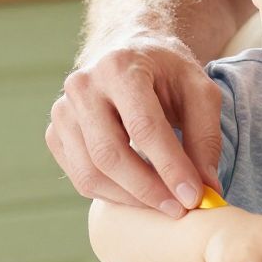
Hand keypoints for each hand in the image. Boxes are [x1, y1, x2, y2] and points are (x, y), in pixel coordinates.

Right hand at [47, 37, 221, 213]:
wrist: (128, 52)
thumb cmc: (167, 73)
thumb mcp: (200, 91)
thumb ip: (206, 137)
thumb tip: (206, 188)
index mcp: (120, 67)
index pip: (143, 127)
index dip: (169, 167)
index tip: (193, 197)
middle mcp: (83, 86)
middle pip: (109, 154)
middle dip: (148, 190)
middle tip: (180, 209)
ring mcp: (63, 110)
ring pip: (90, 173)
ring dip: (130, 199)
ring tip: (164, 205)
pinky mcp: (56, 133)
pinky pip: (80, 178)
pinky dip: (111, 195)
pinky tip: (139, 193)